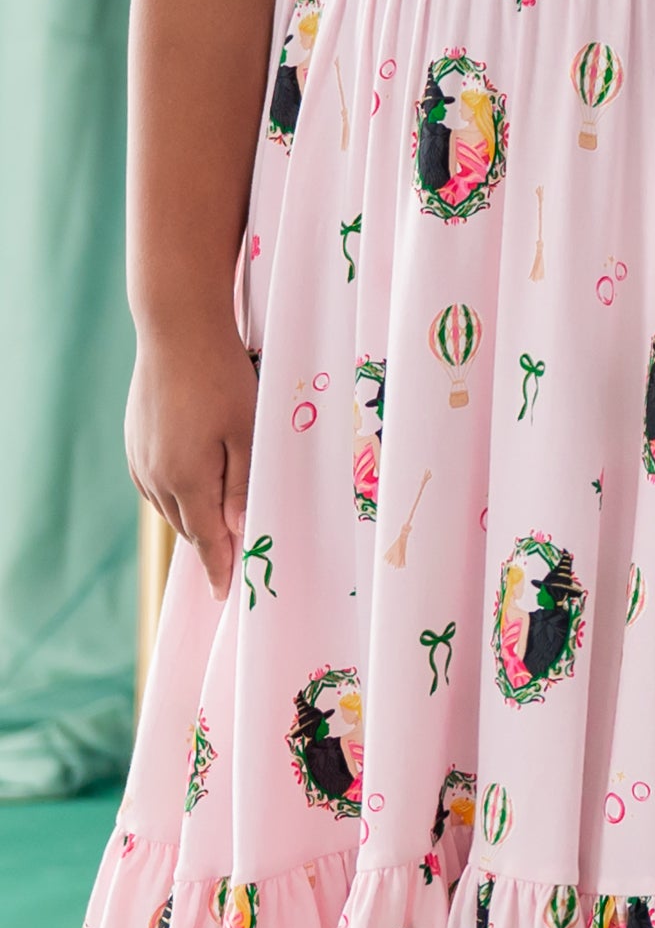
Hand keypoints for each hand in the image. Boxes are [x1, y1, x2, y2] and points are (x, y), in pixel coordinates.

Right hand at [126, 332, 257, 598]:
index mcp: (187, 478)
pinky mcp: (134, 444)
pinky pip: (156, 485)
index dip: (218, 567)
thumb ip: (241, 485)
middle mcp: (155, 477)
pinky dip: (177, 494)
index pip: (207, 538)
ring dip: (194, 516)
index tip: (225, 594)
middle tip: (235, 557)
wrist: (177, 333)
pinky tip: (193, 486)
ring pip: (170, 506)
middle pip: (189, 524)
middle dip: (211, 542)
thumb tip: (237, 532)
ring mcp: (140, 460)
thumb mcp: (246, 431)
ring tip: (218, 525)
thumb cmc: (223, 379)